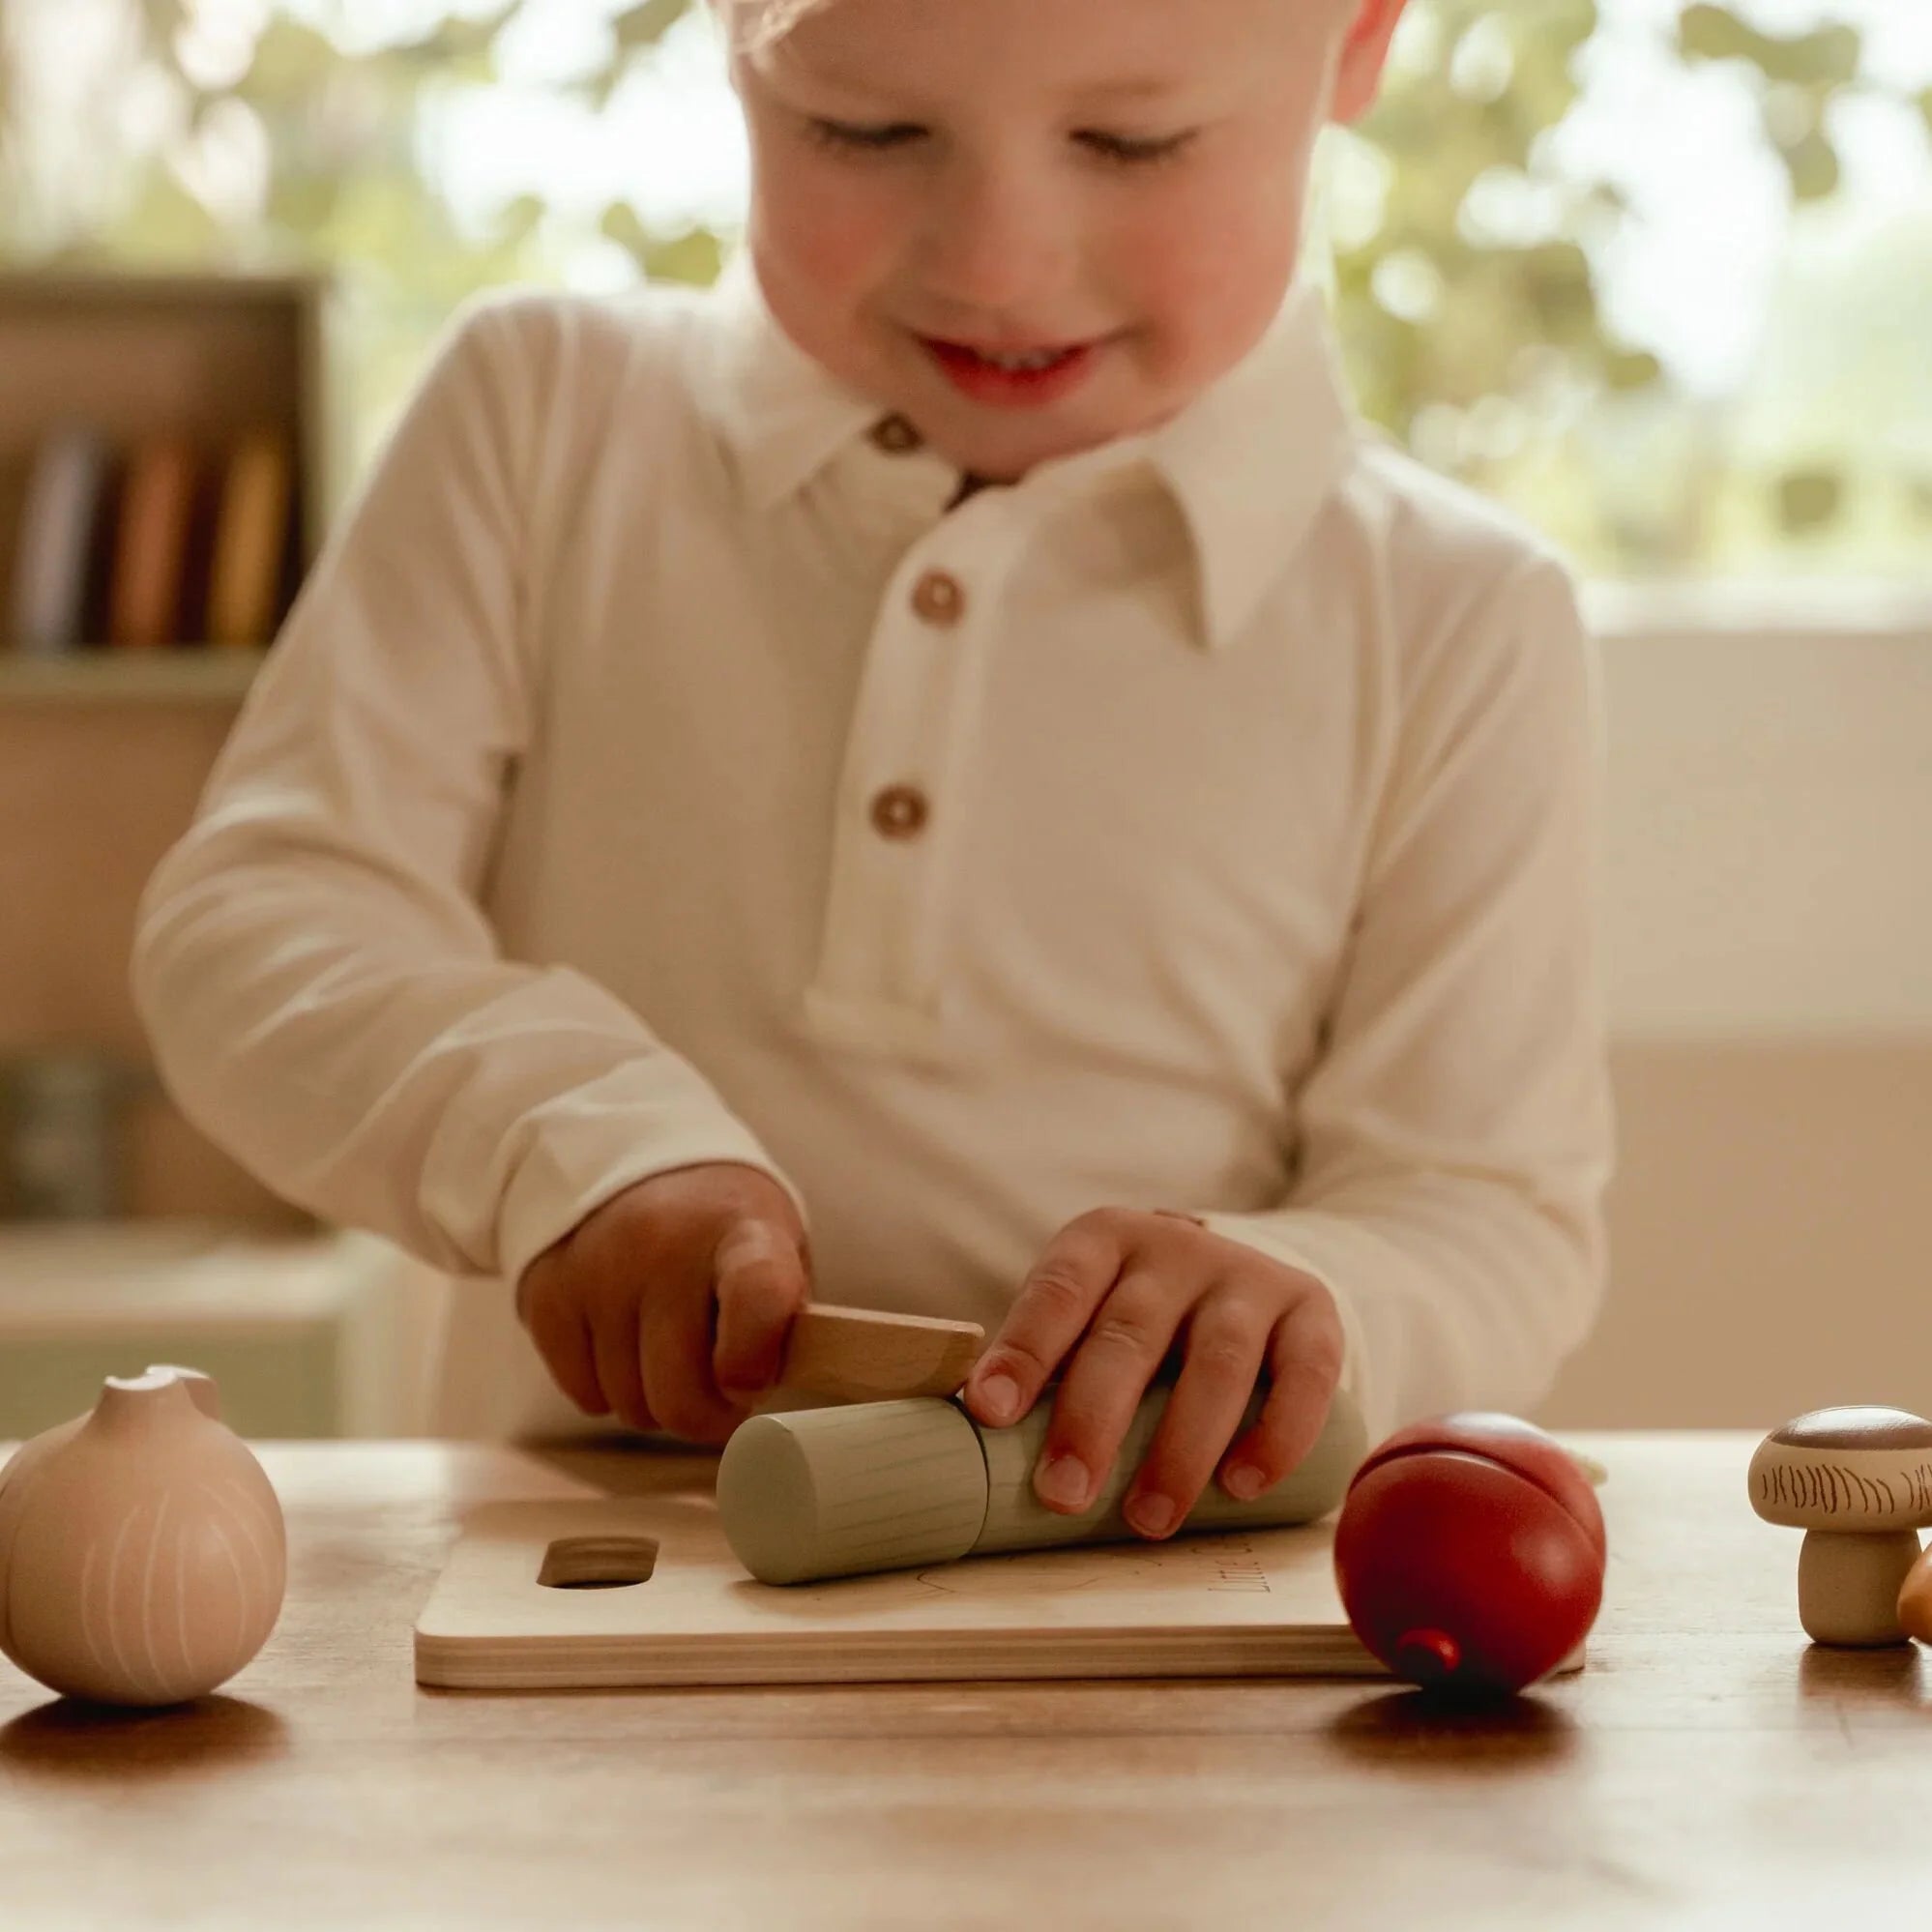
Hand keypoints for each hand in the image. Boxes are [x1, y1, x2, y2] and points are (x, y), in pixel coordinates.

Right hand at [514, 1162, 810, 1443]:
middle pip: (680, 1394)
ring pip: (631, 1408)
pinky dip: (611, 1390)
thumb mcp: (778, 1248)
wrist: (634, 1159)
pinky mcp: (548, 1295)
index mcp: (743, 1232)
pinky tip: (627, 1343)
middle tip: (722, 1393)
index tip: (750, 1382)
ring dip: (657, 1401)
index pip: (758, 1295)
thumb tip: (755, 1395)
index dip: (754, 1359)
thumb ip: (784, 1322)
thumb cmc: (723, 1229)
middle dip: (708, 1415)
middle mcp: (663, 1246)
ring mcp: (598, 1271)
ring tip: (672, 1352)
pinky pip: (587, 1398)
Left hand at [960, 1207, 1342, 1539]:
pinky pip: (1305, 1374)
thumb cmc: (1137, 1315)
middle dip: (1093, 1419)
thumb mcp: (1088, 1312)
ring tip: (1149, 1518)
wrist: (1244, 1274)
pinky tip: (1242, 1487)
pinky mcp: (1311, 1312)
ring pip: (1217, 1360)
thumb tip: (976, 1437)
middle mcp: (1176, 1248)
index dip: (1024, 1351)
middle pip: (1130, 1333)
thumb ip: (1049, 1362)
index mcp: (1104, 1240)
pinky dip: (1275, 1435)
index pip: (1058, 1290)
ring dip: (1181, 1447)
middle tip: (1063, 1496)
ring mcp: (1247, 1277)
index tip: (989, 1413)